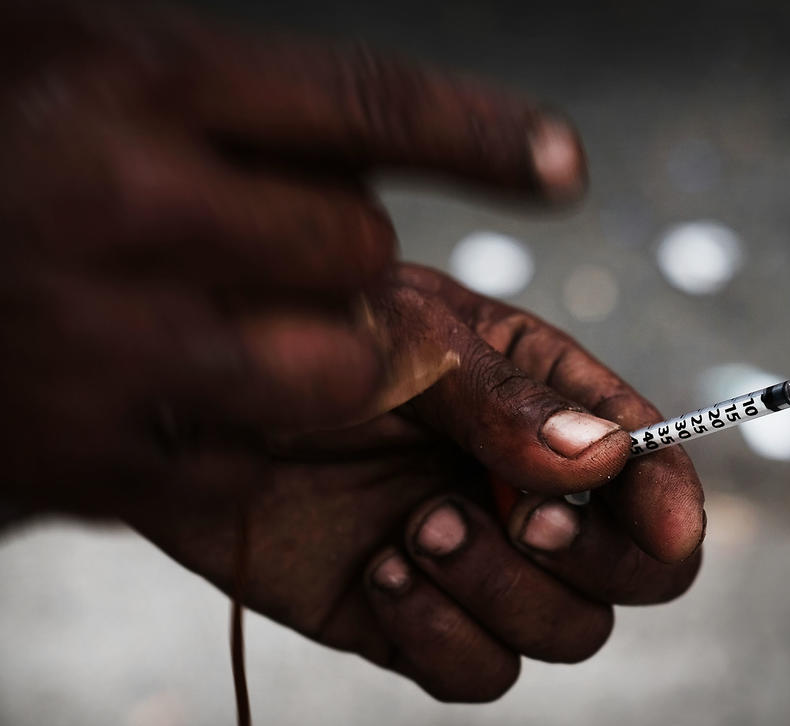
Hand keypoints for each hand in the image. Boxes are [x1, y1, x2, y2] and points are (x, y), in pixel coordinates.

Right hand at [0, 1, 585, 513]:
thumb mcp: (99, 62)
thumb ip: (236, 102)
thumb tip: (373, 152)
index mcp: (139, 81)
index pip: (364, 106)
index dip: (479, 135)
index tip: (563, 166)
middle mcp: (126, 204)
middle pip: (358, 252)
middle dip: (350, 259)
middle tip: (284, 248)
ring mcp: (105, 342)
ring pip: (332, 371)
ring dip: (322, 354)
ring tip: (240, 323)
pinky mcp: (87, 456)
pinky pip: (245, 458)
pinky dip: (238, 432)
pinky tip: (168, 387)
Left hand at [126, 265, 704, 701]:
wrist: (182, 406)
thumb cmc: (296, 339)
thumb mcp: (409, 342)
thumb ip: (509, 404)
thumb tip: (609, 460)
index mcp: (543, 403)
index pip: (650, 465)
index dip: (670, 501)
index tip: (662, 524)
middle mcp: (522, 487)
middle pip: (633, 572)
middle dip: (588, 557)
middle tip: (522, 515)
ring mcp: (473, 558)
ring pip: (564, 633)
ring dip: (505, 593)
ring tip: (418, 526)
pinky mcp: (412, 617)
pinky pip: (477, 674)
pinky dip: (444, 638)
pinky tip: (380, 571)